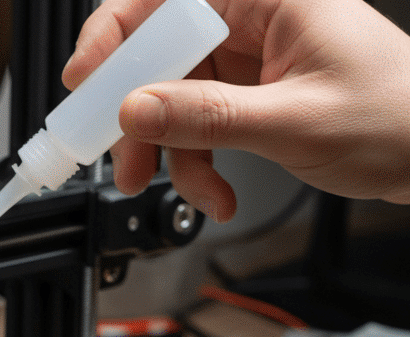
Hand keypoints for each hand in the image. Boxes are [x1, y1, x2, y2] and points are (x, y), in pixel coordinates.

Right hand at [62, 0, 409, 221]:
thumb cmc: (403, 121)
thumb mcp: (296, 122)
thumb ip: (208, 117)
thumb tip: (135, 108)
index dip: (113, 32)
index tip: (85, 79)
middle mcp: (252, 18)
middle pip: (158, 53)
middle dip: (138, 114)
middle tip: (122, 156)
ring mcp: (246, 57)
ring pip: (171, 97)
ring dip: (168, 152)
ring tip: (190, 191)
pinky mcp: (245, 92)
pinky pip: (194, 123)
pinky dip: (194, 162)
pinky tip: (214, 190)